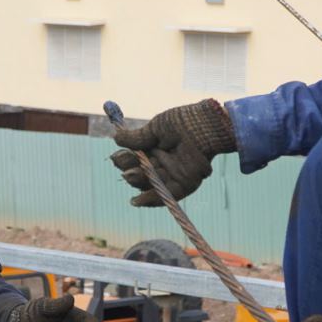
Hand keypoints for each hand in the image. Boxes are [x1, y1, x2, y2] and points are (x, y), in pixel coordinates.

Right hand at [110, 99, 235, 206]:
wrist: (206, 124)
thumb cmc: (183, 121)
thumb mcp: (156, 128)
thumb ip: (137, 138)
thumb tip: (116, 139)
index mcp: (156, 148)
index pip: (136, 158)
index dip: (125, 160)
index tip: (117, 157)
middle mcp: (164, 162)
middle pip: (141, 173)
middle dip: (130, 171)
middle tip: (124, 167)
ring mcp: (174, 173)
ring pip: (151, 183)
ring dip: (139, 182)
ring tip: (130, 175)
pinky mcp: (186, 183)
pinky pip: (168, 194)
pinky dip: (152, 199)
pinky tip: (137, 201)